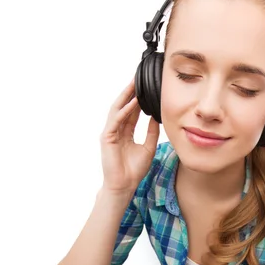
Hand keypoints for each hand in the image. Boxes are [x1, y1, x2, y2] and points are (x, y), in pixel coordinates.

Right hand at [100, 77, 159, 193]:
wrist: (124, 185)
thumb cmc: (134, 170)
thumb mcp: (148, 147)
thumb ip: (152, 132)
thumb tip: (157, 118)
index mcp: (125, 132)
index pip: (131, 111)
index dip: (138, 99)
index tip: (146, 88)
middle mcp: (116, 130)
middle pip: (123, 107)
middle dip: (130, 93)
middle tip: (139, 78)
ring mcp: (110, 133)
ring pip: (117, 110)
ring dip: (126, 97)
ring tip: (134, 84)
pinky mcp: (107, 138)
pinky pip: (116, 121)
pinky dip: (124, 111)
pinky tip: (132, 103)